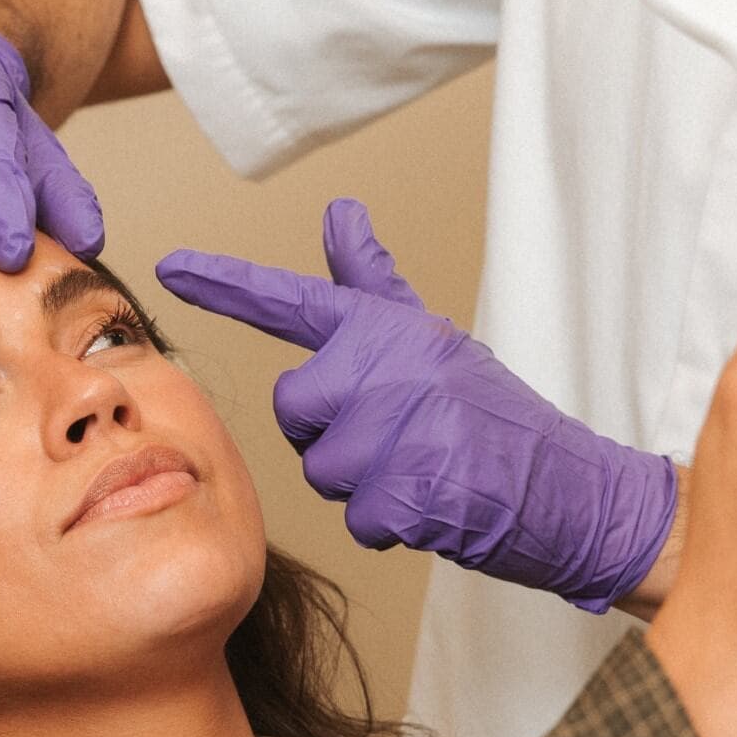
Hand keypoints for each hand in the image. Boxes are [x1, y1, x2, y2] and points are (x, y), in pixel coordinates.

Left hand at [156, 200, 677, 610]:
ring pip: (322, 469)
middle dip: (329, 433)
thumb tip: (340, 212)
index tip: (167, 266)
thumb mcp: (430, 338)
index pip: (292, 299)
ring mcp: (403, 428)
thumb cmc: (491, 413)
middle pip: (294, 408)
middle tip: (394, 435)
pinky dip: (392, 524)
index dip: (224, 282)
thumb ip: (371, 285)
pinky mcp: (414, 491)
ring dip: (362, 483)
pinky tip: (434, 504)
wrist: (569, 485)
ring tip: (420, 467)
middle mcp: (391, 366)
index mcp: (388, 330)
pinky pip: (359, 519)